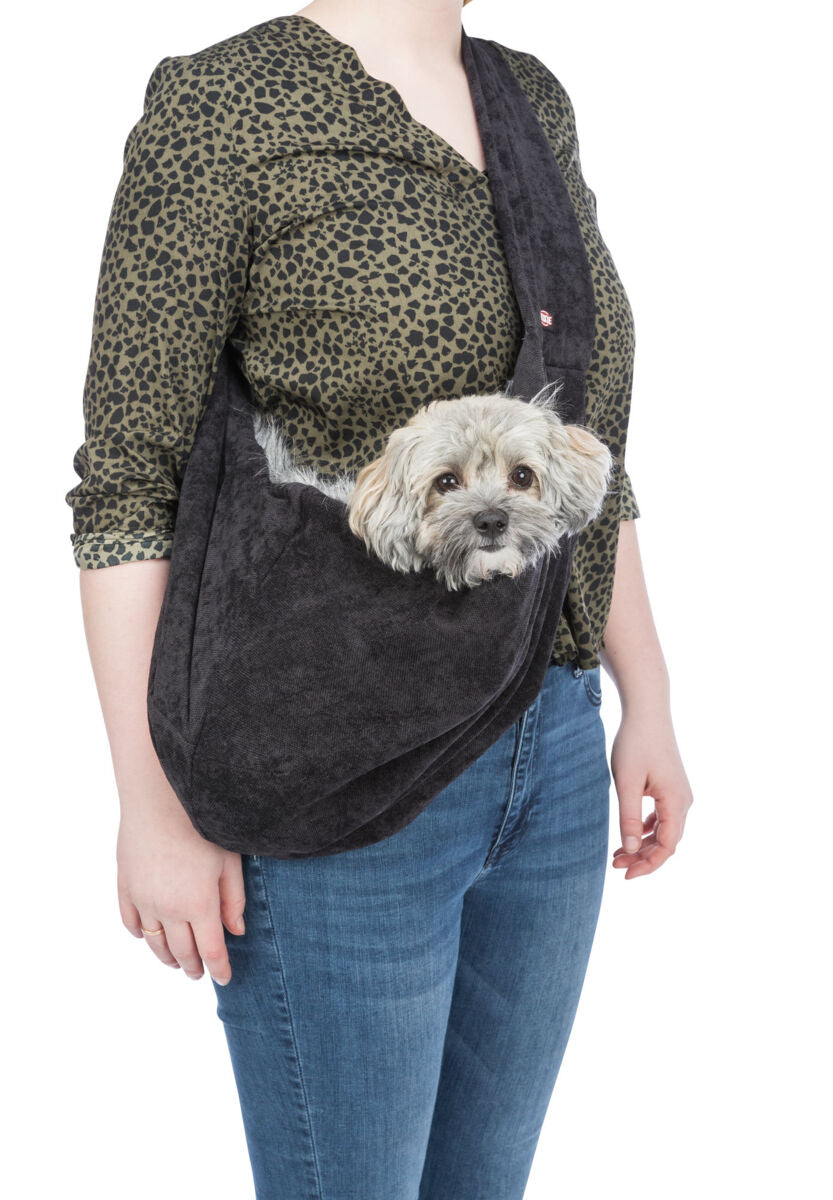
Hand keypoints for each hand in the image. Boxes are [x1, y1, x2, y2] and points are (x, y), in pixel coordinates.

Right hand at [116, 780, 246, 984]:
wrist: (159, 796)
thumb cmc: (201, 823)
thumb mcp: (230, 860)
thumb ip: (234, 899)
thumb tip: (237, 931)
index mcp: (199, 904)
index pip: (211, 950)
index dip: (219, 969)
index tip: (225, 978)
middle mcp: (169, 908)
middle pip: (181, 951)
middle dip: (193, 966)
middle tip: (199, 973)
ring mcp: (143, 899)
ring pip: (154, 941)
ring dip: (166, 957)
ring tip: (176, 963)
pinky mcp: (126, 886)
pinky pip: (131, 921)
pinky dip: (140, 933)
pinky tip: (147, 935)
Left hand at [609, 709, 693, 878]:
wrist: (647, 711)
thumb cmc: (635, 743)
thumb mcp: (626, 782)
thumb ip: (628, 817)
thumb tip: (630, 850)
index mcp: (676, 801)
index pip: (667, 846)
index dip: (648, 865)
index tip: (625, 875)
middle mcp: (683, 800)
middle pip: (667, 841)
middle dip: (642, 858)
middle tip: (615, 865)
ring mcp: (679, 794)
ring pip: (664, 830)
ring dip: (643, 845)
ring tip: (617, 854)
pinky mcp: (671, 787)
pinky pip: (662, 817)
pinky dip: (646, 829)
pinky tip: (629, 835)